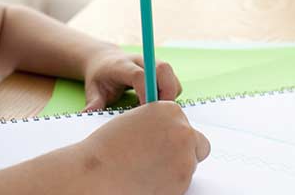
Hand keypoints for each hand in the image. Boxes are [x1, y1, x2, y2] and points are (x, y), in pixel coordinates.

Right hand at [76, 102, 210, 194]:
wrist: (98, 173)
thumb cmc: (109, 146)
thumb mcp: (135, 121)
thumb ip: (158, 123)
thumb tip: (170, 135)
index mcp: (170, 110)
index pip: (183, 122)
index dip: (172, 134)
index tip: (161, 141)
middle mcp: (183, 131)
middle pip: (197, 142)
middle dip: (184, 150)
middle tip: (162, 158)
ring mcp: (186, 158)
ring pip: (190, 164)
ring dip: (175, 168)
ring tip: (146, 170)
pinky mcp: (184, 182)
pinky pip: (183, 182)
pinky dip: (170, 184)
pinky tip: (148, 181)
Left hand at [82, 49, 181, 110]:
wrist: (105, 60)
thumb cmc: (99, 77)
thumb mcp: (93, 89)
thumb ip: (93, 102)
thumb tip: (87, 114)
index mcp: (122, 65)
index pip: (139, 75)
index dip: (146, 93)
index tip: (144, 112)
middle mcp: (141, 60)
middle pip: (163, 70)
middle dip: (166, 94)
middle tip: (158, 116)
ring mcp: (153, 63)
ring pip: (172, 77)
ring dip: (170, 96)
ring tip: (156, 113)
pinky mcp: (162, 70)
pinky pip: (174, 82)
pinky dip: (171, 96)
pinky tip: (157, 107)